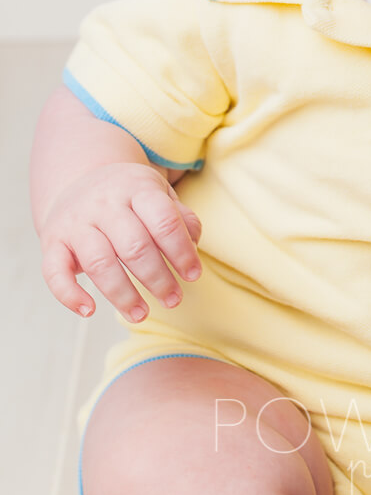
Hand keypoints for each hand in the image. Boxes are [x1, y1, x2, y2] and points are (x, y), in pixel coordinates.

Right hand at [39, 162, 202, 322]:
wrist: (78, 179)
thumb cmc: (129, 197)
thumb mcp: (158, 194)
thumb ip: (180, 217)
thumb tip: (193, 245)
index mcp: (137, 188)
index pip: (163, 221)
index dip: (182, 252)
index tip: (194, 275)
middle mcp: (104, 204)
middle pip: (134, 245)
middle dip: (158, 279)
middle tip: (173, 300)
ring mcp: (76, 222)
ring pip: (100, 263)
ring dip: (123, 295)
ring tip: (142, 315)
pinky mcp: (53, 241)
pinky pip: (55, 271)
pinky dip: (69, 295)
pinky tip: (89, 311)